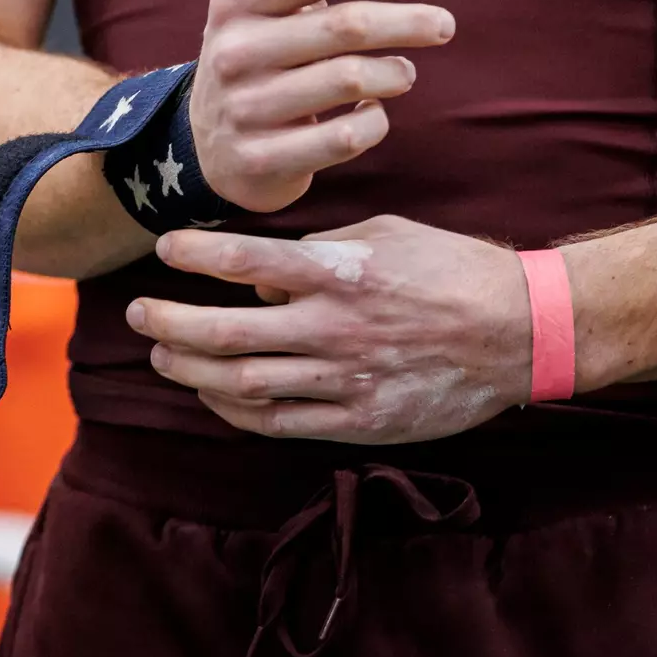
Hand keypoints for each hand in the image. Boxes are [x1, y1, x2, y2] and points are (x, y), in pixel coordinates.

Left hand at [126, 216, 534, 443]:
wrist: (518, 333)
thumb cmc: (450, 272)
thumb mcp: (384, 235)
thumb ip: (318, 249)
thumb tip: (260, 272)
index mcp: (339, 273)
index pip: (243, 262)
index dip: (194, 256)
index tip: (165, 248)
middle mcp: (332, 328)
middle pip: (225, 333)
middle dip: (169, 322)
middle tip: (138, 313)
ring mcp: (342, 380)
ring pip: (242, 383)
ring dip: (190, 369)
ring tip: (162, 354)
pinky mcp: (356, 420)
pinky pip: (277, 422)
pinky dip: (234, 411)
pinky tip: (211, 396)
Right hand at [189, 0, 455, 212]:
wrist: (209, 143)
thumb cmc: (262, 50)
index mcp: (235, 0)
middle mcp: (233, 52)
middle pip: (345, 25)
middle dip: (409, 23)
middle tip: (444, 26)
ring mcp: (243, 108)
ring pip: (351, 81)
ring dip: (395, 74)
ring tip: (405, 72)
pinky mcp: (261, 158)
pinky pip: (344, 139)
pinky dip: (375, 123)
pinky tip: (375, 112)